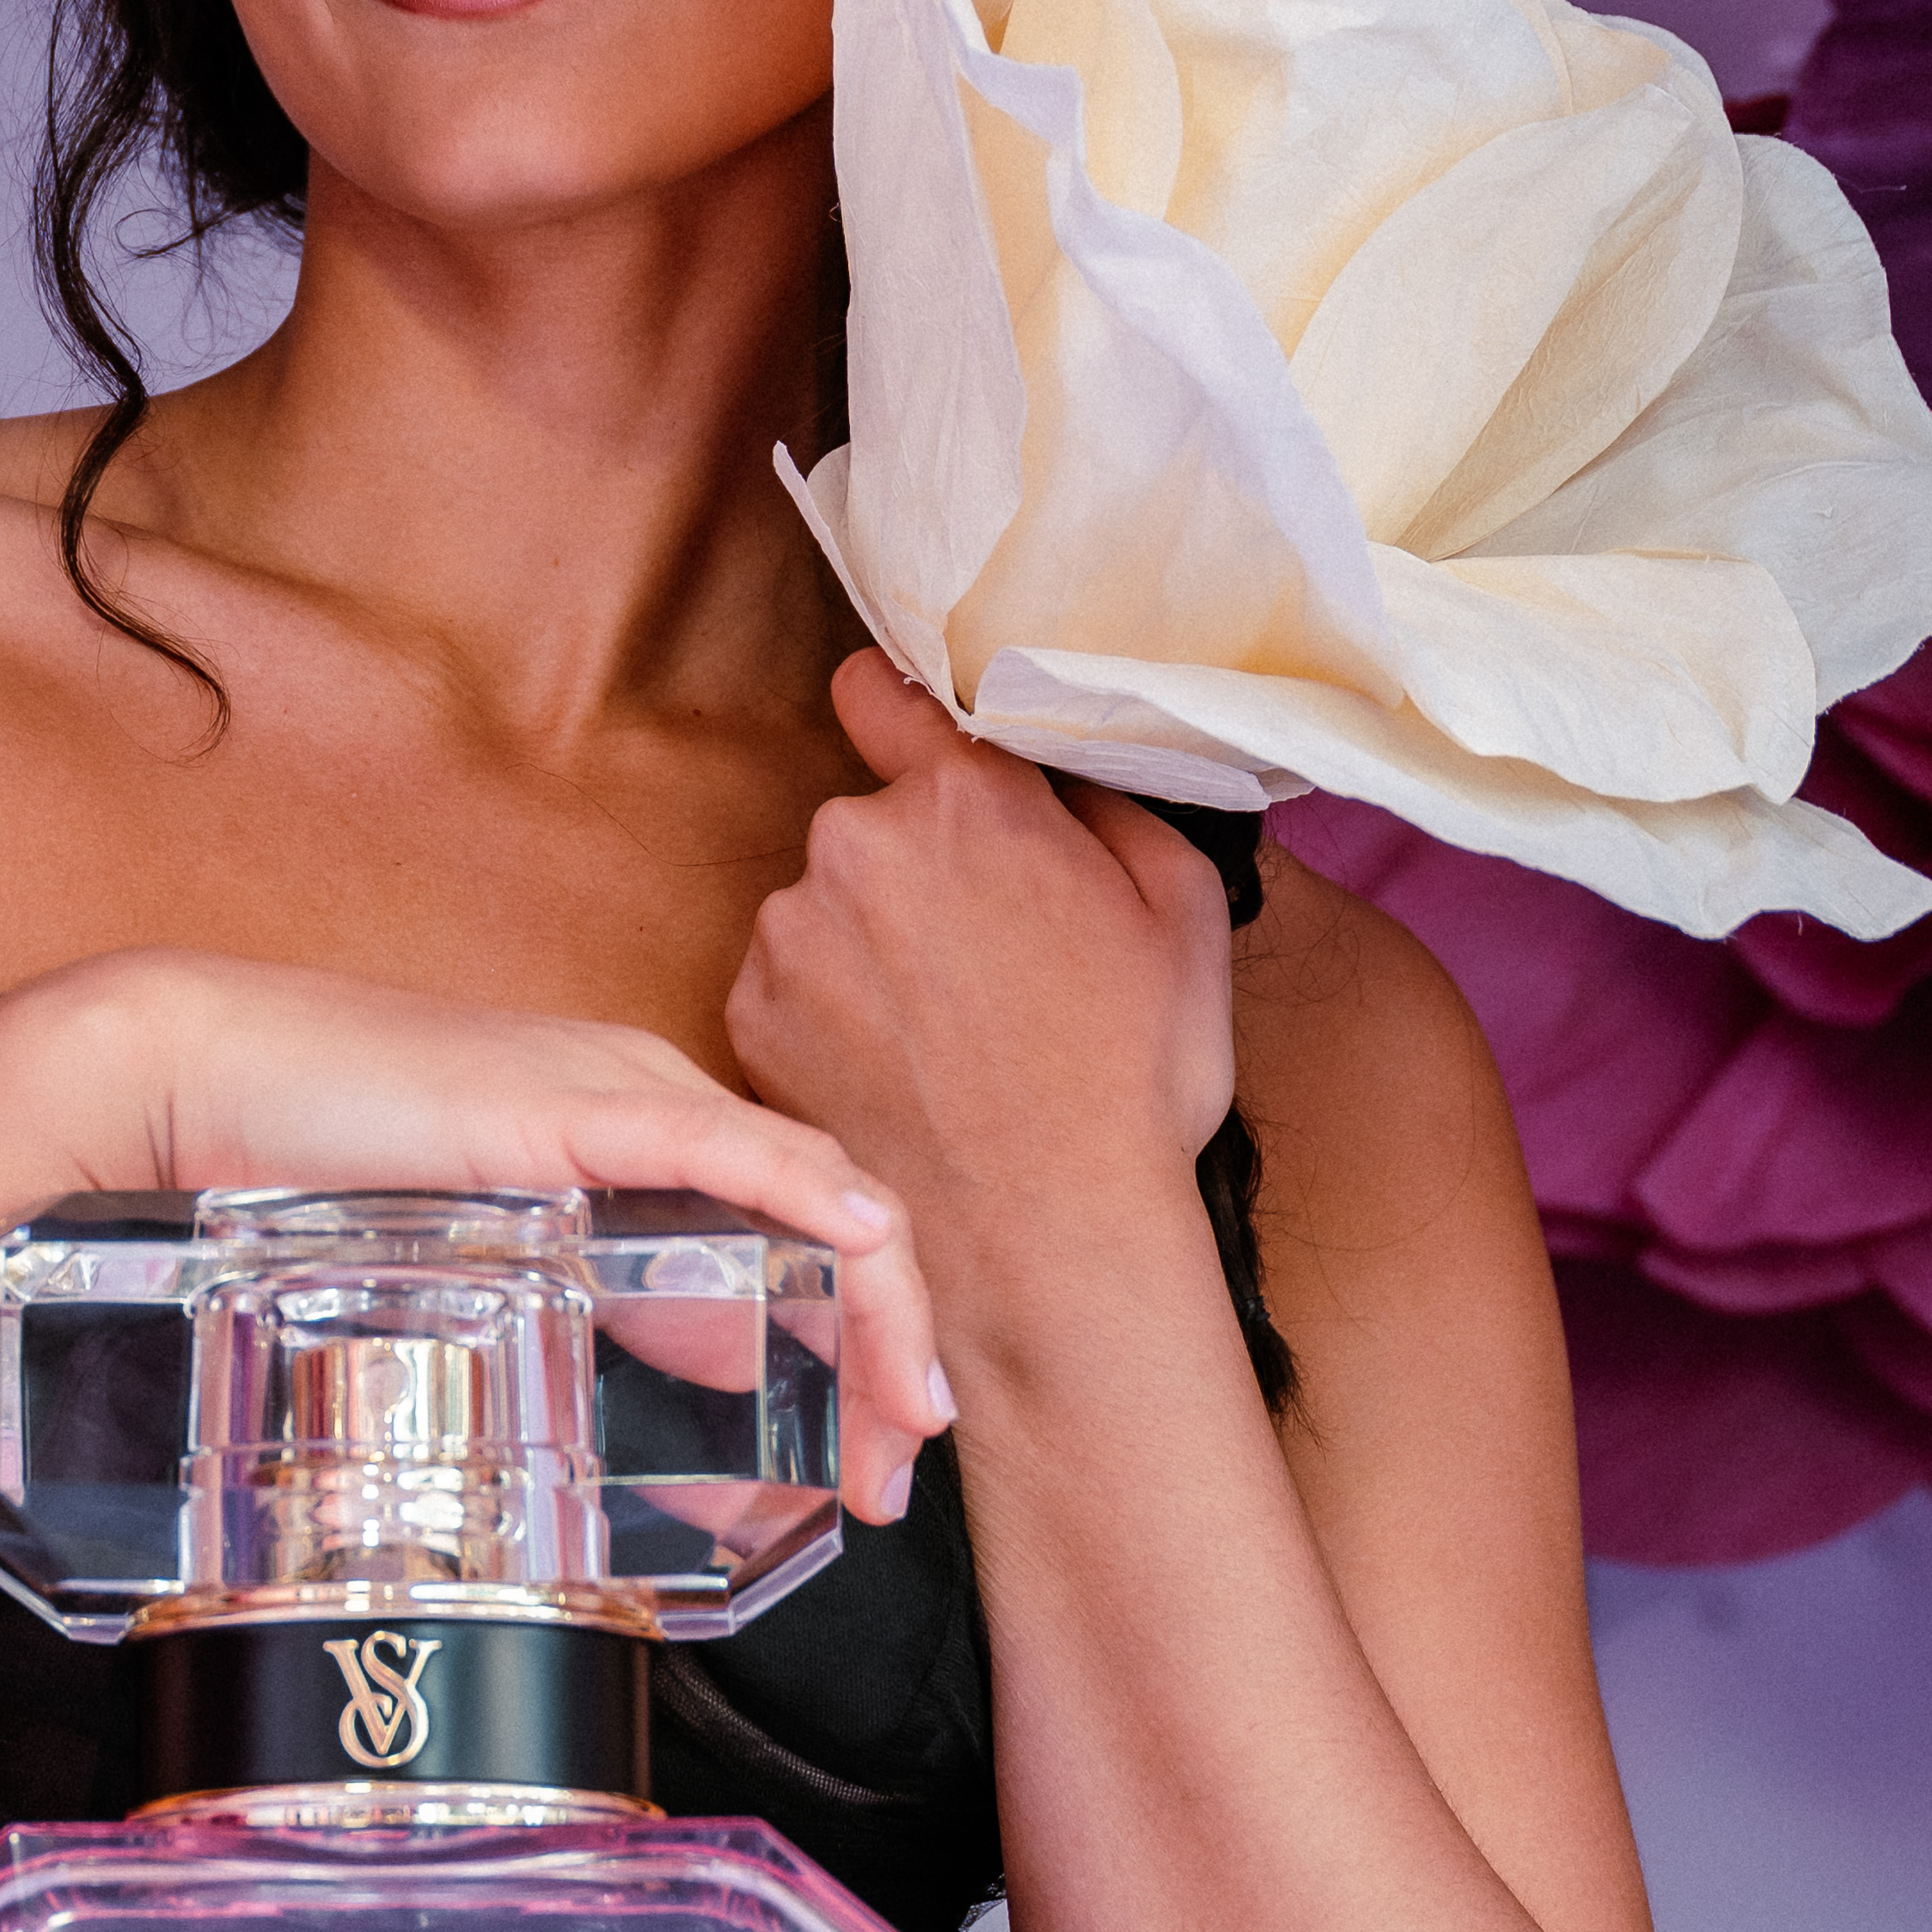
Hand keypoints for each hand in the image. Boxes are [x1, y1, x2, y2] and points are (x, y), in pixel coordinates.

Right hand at [17, 943, 948, 1522]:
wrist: (208, 1084)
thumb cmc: (321, 1172)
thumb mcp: (500, 1279)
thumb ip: (603, 1339)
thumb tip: (700, 1450)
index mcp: (646, 1143)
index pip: (805, 1239)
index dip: (866, 1348)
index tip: (878, 1461)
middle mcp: (655, 1105)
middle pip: (833, 1223)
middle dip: (889, 1355)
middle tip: (902, 1470)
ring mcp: (620, 1094)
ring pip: (811, 1190)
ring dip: (877, 1311)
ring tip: (903, 1415)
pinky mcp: (570, 1102)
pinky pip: (723, 1146)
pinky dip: (811, 1195)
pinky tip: (868, 1248)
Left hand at [722, 655, 1233, 1356]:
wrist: (1049, 1242)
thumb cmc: (1131, 1079)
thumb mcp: (1182, 909)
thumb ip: (1108, 803)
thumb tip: (1058, 769)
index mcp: (963, 798)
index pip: (878, 690)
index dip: (896, 718)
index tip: (911, 747)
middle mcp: (854, 843)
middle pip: (870, 825)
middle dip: (916, 872)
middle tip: (987, 959)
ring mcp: (790, 934)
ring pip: (824, 910)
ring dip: (868, 950)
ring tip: (946, 1039)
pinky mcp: (750, 1019)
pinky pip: (787, 987)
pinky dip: (828, 1018)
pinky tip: (897, 1076)